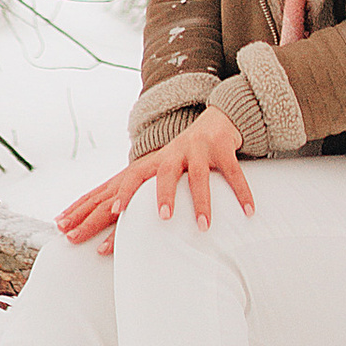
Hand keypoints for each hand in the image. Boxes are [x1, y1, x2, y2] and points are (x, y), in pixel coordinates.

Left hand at [56, 107, 253, 251]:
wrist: (217, 120)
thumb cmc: (184, 157)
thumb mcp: (160, 170)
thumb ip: (140, 192)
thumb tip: (110, 222)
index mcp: (151, 163)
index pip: (120, 182)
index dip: (104, 200)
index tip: (95, 219)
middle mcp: (170, 154)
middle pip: (151, 176)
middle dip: (144, 198)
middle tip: (141, 220)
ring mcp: (196, 150)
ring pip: (196, 176)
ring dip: (199, 201)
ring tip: (201, 226)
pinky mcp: (222, 149)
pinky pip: (233, 174)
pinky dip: (242, 193)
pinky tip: (249, 212)